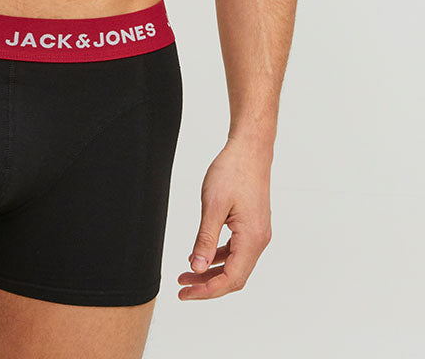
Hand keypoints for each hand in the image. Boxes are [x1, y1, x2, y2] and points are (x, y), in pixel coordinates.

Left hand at [178, 137, 272, 299]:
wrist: (250, 149)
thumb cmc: (233, 171)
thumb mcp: (212, 205)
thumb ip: (205, 239)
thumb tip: (197, 268)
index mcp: (252, 238)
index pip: (231, 279)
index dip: (207, 290)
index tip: (185, 293)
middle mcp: (259, 240)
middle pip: (234, 277)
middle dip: (207, 285)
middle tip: (183, 287)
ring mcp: (257, 233)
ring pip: (235, 264)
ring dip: (212, 272)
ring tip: (187, 274)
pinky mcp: (252, 225)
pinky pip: (236, 250)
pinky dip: (219, 257)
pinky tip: (201, 255)